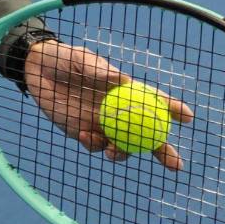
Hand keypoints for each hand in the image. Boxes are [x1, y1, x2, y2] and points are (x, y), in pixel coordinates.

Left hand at [23, 39, 193, 170]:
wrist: (38, 69)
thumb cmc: (66, 59)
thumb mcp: (83, 60)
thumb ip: (99, 71)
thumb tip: (121, 80)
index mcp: (125, 91)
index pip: (154, 100)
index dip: (173, 109)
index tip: (187, 117)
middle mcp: (118, 110)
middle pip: (147, 134)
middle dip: (163, 150)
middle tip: (176, 164)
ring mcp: (103, 123)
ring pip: (123, 146)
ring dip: (123, 153)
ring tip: (113, 150)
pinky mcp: (83, 132)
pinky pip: (95, 145)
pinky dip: (94, 145)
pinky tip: (84, 134)